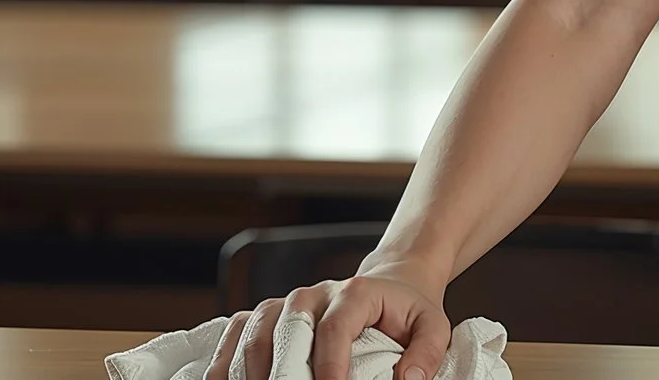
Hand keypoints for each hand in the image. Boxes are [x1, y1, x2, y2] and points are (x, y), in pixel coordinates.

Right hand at [202, 267, 451, 379]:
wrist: (388, 286)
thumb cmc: (406, 312)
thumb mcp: (432, 326)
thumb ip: (426, 352)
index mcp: (354, 292)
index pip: (334, 329)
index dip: (329, 366)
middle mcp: (313, 294)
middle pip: (286, 332)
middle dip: (286, 374)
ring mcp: (283, 303)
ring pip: (255, 335)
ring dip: (252, 372)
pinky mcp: (264, 315)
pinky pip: (235, 334)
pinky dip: (226, 363)